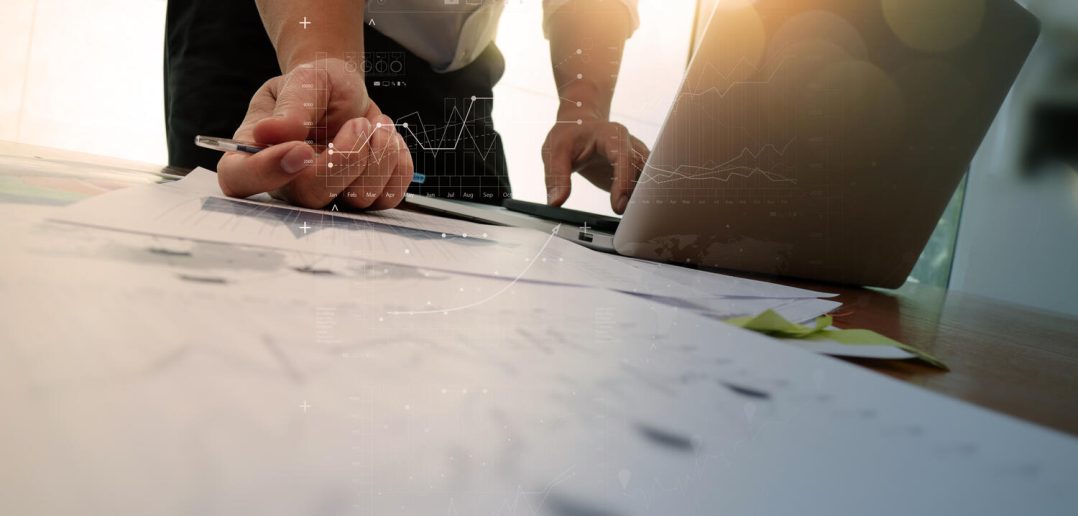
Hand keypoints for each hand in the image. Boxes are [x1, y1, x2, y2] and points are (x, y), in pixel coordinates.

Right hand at [217, 58, 412, 209]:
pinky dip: (397, 164)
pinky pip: (388, 197)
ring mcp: (328, 195)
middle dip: (345, 158)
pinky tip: (387, 140)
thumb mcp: (303, 82)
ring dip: (378, 155)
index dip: (266, 172)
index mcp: (256, 153)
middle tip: (358, 123)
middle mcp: (288, 182)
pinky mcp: (363, 197)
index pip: (240, 179)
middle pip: (309, 197)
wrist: (345, 91)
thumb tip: (269, 133)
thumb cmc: (315, 86)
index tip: (301, 149)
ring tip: (376, 123)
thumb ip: (291, 107)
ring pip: (356, 200)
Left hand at [542, 118, 648, 213]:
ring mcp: (636, 157)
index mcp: (612, 135)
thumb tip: (556, 202)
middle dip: (640, 193)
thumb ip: (556, 177)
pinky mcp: (636, 170)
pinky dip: (642, 199)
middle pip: (644, 170)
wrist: (579, 126)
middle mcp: (630, 145)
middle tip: (629, 217)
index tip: (618, 206)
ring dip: (643, 197)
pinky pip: (646, 184)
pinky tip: (634, 214)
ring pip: (650, 178)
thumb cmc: (569, 136)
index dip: (624, 182)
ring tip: (633, 218)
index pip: (625, 158)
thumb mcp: (555, 153)